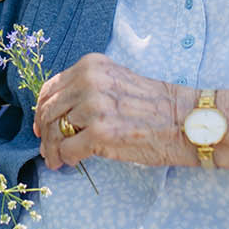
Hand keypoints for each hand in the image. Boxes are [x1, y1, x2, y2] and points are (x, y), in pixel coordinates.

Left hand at [30, 54, 185, 170]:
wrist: (186, 121)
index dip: (41, 109)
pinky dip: (65, 159)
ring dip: (52, 149)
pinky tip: (69, 163)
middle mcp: (89, 81)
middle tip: (47, 149)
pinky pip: (67, 149)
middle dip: (44, 133)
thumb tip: (60, 112)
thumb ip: (89, 89)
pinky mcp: (99, 133)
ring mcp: (93, 107)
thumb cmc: (156, 106)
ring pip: (54, 131)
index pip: (51, 87)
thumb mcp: (117, 81)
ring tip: (56, 160)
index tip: (41, 125)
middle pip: (49, 110)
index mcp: (92, 66)